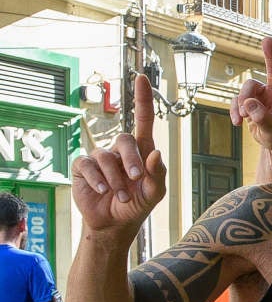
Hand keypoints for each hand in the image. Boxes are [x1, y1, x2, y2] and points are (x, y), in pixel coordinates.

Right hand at [71, 74, 165, 240]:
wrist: (115, 223)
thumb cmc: (137, 205)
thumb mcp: (153, 193)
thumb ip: (158, 174)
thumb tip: (156, 153)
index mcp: (141, 152)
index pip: (142, 121)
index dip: (142, 99)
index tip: (142, 78)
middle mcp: (120, 151)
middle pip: (125, 139)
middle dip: (131, 159)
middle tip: (136, 178)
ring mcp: (100, 158)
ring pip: (105, 157)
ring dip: (116, 179)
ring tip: (121, 196)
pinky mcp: (83, 168)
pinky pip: (88, 165)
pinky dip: (98, 180)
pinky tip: (103, 191)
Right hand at [229, 37, 271, 150]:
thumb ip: (263, 119)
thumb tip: (248, 103)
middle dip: (270, 55)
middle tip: (267, 40)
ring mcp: (262, 95)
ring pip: (248, 87)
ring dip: (243, 102)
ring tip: (243, 117)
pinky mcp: (248, 100)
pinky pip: (238, 100)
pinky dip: (235, 110)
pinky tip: (237, 122)